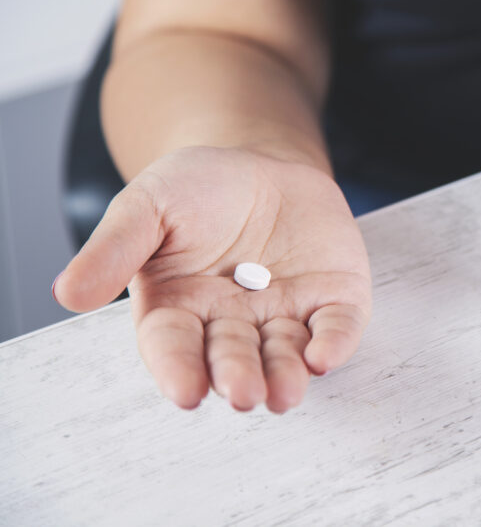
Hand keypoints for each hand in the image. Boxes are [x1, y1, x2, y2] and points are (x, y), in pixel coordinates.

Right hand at [53, 146, 370, 411]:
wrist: (263, 163)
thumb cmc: (198, 189)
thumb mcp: (148, 203)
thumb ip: (115, 246)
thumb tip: (68, 293)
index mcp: (179, 308)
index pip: (173, 347)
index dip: (178, 370)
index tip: (186, 393)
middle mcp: (232, 322)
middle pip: (232, 357)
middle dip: (237, 376)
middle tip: (242, 393)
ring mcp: (285, 313)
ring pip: (284, 354)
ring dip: (285, 375)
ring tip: (284, 393)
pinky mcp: (332, 298)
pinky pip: (336, 326)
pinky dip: (333, 343)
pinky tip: (325, 356)